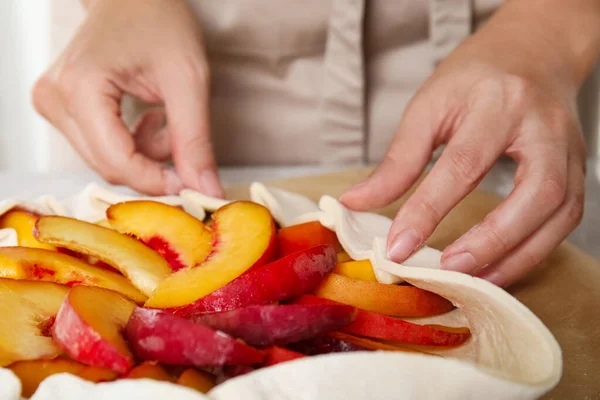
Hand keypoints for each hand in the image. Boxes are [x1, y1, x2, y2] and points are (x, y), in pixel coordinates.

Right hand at [32, 0, 222, 196]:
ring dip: (146, 154)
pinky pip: (101, 148)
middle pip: (109, 166)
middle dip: (154, 166)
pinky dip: (133, 144)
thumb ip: (195, 140)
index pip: (116, 162)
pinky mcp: (61, 109)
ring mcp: (53, 105)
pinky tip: (147, 116)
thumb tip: (206, 190)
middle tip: (185, 146)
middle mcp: (54, 100)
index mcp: (80, 88)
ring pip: (107, 161)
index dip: (157, 181)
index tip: (191, 185)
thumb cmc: (159, 21)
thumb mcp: (188, 79)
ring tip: (165, 117)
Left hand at [340, 0, 599, 286]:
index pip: (463, 165)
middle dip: (491, 240)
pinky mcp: (578, 169)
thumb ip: (398, 159)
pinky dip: (532, 251)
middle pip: (534, 193)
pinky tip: (498, 267)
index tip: (397, 248)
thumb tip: (357, 203)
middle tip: (447, 270)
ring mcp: (569, 149)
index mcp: (499, 103)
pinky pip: (565, 220)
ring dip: (516, 257)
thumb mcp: (428, 106)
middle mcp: (544, 127)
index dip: (428, 210)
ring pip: (559, 213)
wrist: (532, 53)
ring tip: (472, 282)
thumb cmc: (475, 78)